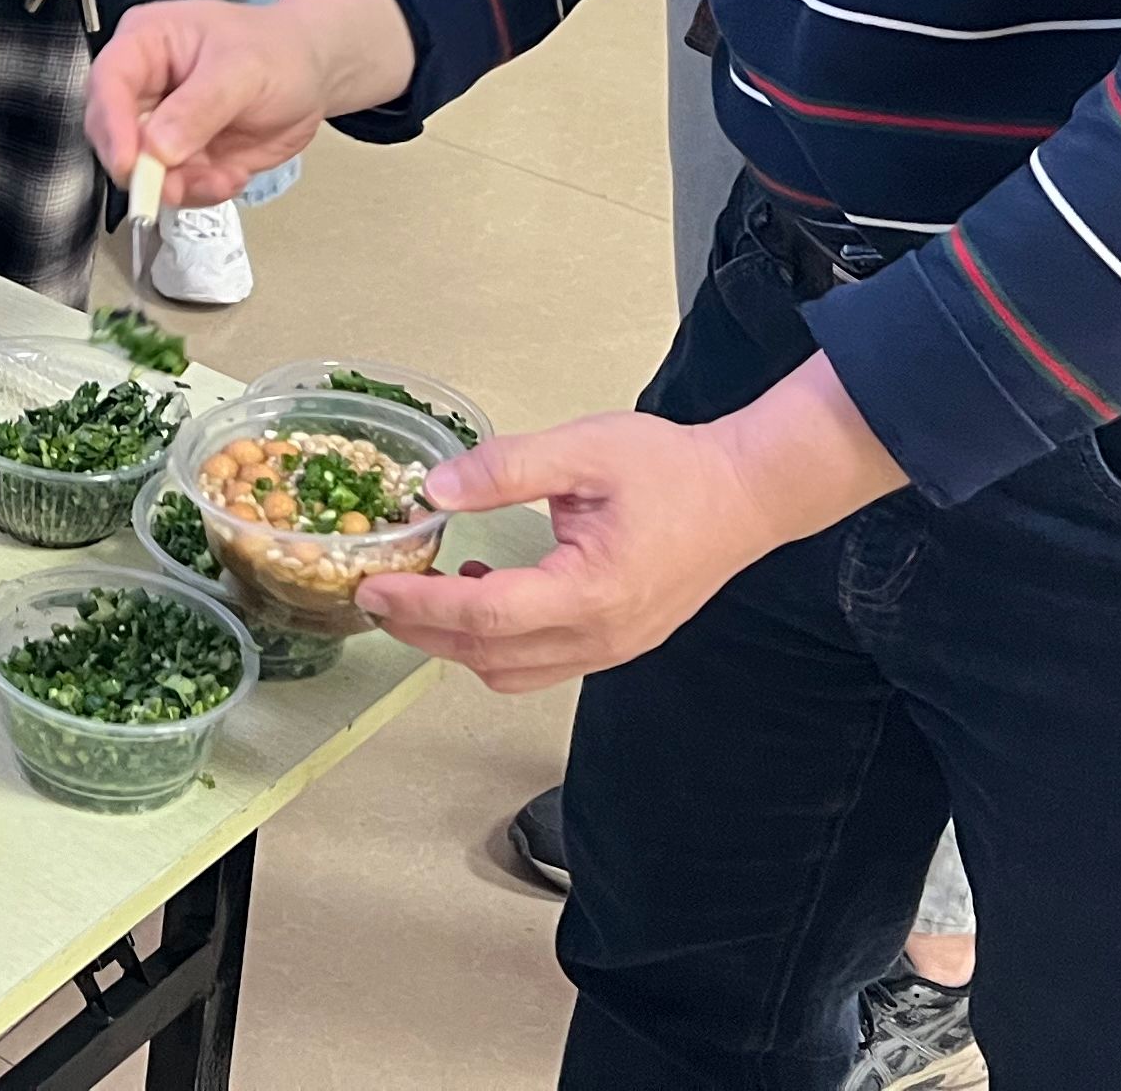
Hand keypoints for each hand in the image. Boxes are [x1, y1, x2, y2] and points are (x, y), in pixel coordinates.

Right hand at [85, 0, 357, 206]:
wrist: (310, 72)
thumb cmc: (276, 50)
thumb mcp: (244, 67)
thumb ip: (201, 105)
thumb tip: (159, 146)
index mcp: (145, 43)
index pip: (108, 82)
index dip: (111, 125)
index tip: (129, 163)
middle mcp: (144, 87)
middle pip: (113, 135)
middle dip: (143, 168)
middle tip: (174, 186)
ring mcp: (161, 127)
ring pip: (143, 172)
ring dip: (180, 186)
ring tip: (222, 176)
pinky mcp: (181, 158)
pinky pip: (176, 188)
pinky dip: (202, 192)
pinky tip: (231, 175)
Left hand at [358, 356, 909, 690]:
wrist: (748, 496)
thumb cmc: (673, 469)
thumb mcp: (584, 449)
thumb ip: (506, 469)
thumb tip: (434, 489)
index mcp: (591, 590)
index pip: (483, 616)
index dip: (419, 606)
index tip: (372, 586)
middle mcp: (600, 636)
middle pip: (488, 656)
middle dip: (422, 631)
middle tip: (376, 594)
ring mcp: (611, 650)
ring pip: (512, 671)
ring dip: (457, 644)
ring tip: (422, 593)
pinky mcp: (616, 645)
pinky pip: (541, 663)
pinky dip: (497, 643)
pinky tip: (482, 594)